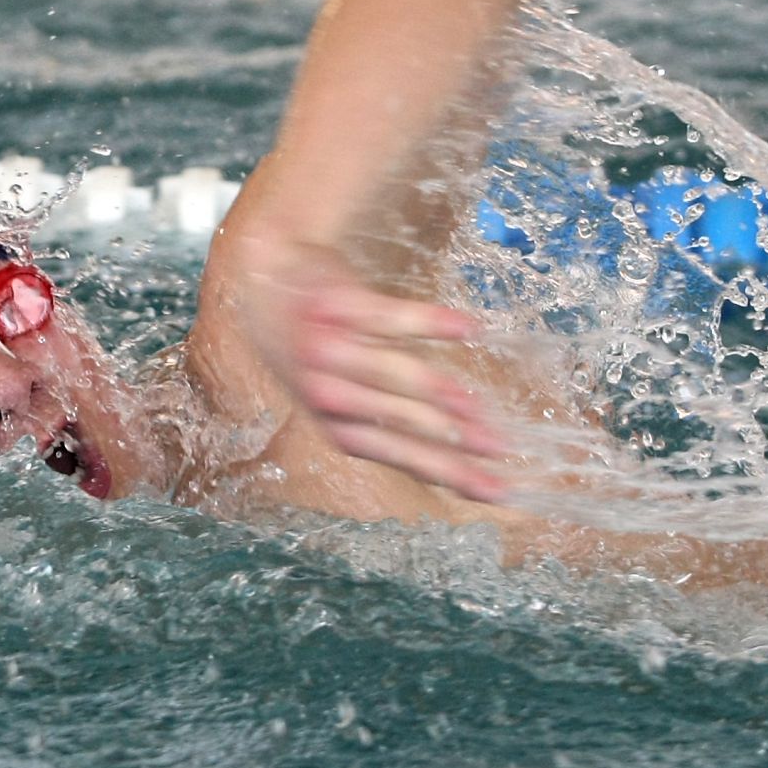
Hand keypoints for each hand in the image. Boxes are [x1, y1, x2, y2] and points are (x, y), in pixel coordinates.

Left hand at [247, 241, 505, 502]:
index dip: (443, 472)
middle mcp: (325, 392)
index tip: (492, 489)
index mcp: (333, 422)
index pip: (395, 454)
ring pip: (390, 374)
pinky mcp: (333, 305)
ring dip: (437, 391)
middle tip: (499, 449)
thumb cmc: (316, 347)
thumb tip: (456, 454)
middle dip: (450, 440)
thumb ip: (388, 423)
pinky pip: (385, 316)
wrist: (267, 278)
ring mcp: (327, 348)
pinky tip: (467, 328)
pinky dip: (427, 323)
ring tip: (478, 405)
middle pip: (395, 422)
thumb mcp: (340, 396)